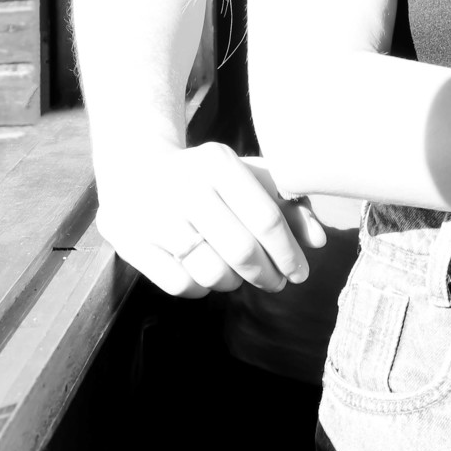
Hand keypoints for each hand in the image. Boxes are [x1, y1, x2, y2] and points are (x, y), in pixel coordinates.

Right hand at [95, 142, 326, 298]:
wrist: (134, 168)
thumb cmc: (206, 177)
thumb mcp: (247, 176)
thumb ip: (288, 204)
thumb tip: (319, 242)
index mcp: (218, 162)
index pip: (266, 218)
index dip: (289, 253)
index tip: (300, 273)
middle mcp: (185, 186)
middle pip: (241, 251)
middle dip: (266, 275)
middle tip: (275, 282)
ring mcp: (154, 215)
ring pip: (211, 273)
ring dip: (233, 283)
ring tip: (237, 275)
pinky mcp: (131, 242)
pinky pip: (181, 285)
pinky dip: (201, 289)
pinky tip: (205, 275)